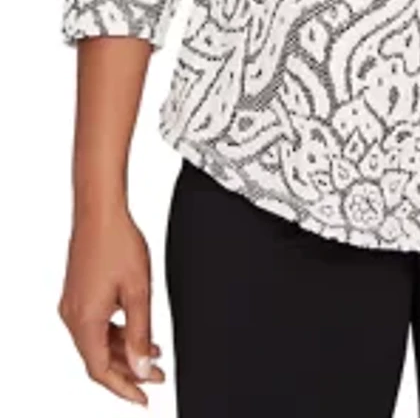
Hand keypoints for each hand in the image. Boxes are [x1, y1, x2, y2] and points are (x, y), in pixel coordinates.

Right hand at [58, 205, 164, 405]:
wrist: (100, 210)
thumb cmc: (118, 243)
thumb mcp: (139, 292)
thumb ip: (141, 334)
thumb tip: (143, 368)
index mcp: (85, 321)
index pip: (101, 371)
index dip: (124, 388)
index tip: (144, 398)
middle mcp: (73, 316)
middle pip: (98, 358)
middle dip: (129, 371)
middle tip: (157, 377)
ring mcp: (73, 304)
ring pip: (97, 341)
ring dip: (124, 350)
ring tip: (153, 354)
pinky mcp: (78, 292)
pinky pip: (95, 324)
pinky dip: (116, 332)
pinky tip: (137, 329)